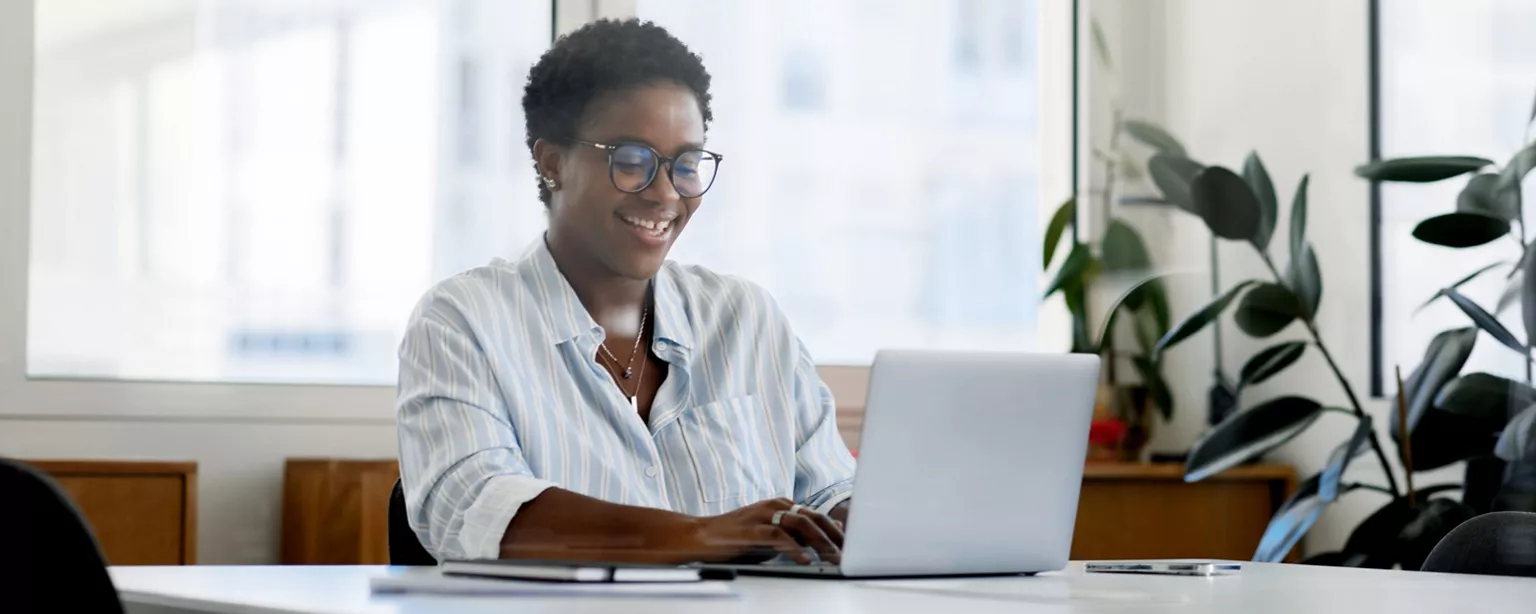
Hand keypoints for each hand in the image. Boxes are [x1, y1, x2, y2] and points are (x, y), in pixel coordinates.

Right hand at [682, 498, 844, 564]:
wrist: (701, 537)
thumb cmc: (737, 539)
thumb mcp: (773, 536)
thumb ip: (798, 535)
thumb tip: (828, 538)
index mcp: (782, 505)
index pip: (817, 515)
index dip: (837, 531)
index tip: (852, 547)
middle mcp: (776, 505)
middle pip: (814, 517)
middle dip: (834, 536)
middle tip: (848, 554)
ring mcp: (763, 515)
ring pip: (801, 523)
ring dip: (820, 542)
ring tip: (832, 557)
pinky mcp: (751, 528)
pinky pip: (778, 536)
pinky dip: (794, 548)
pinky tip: (804, 559)